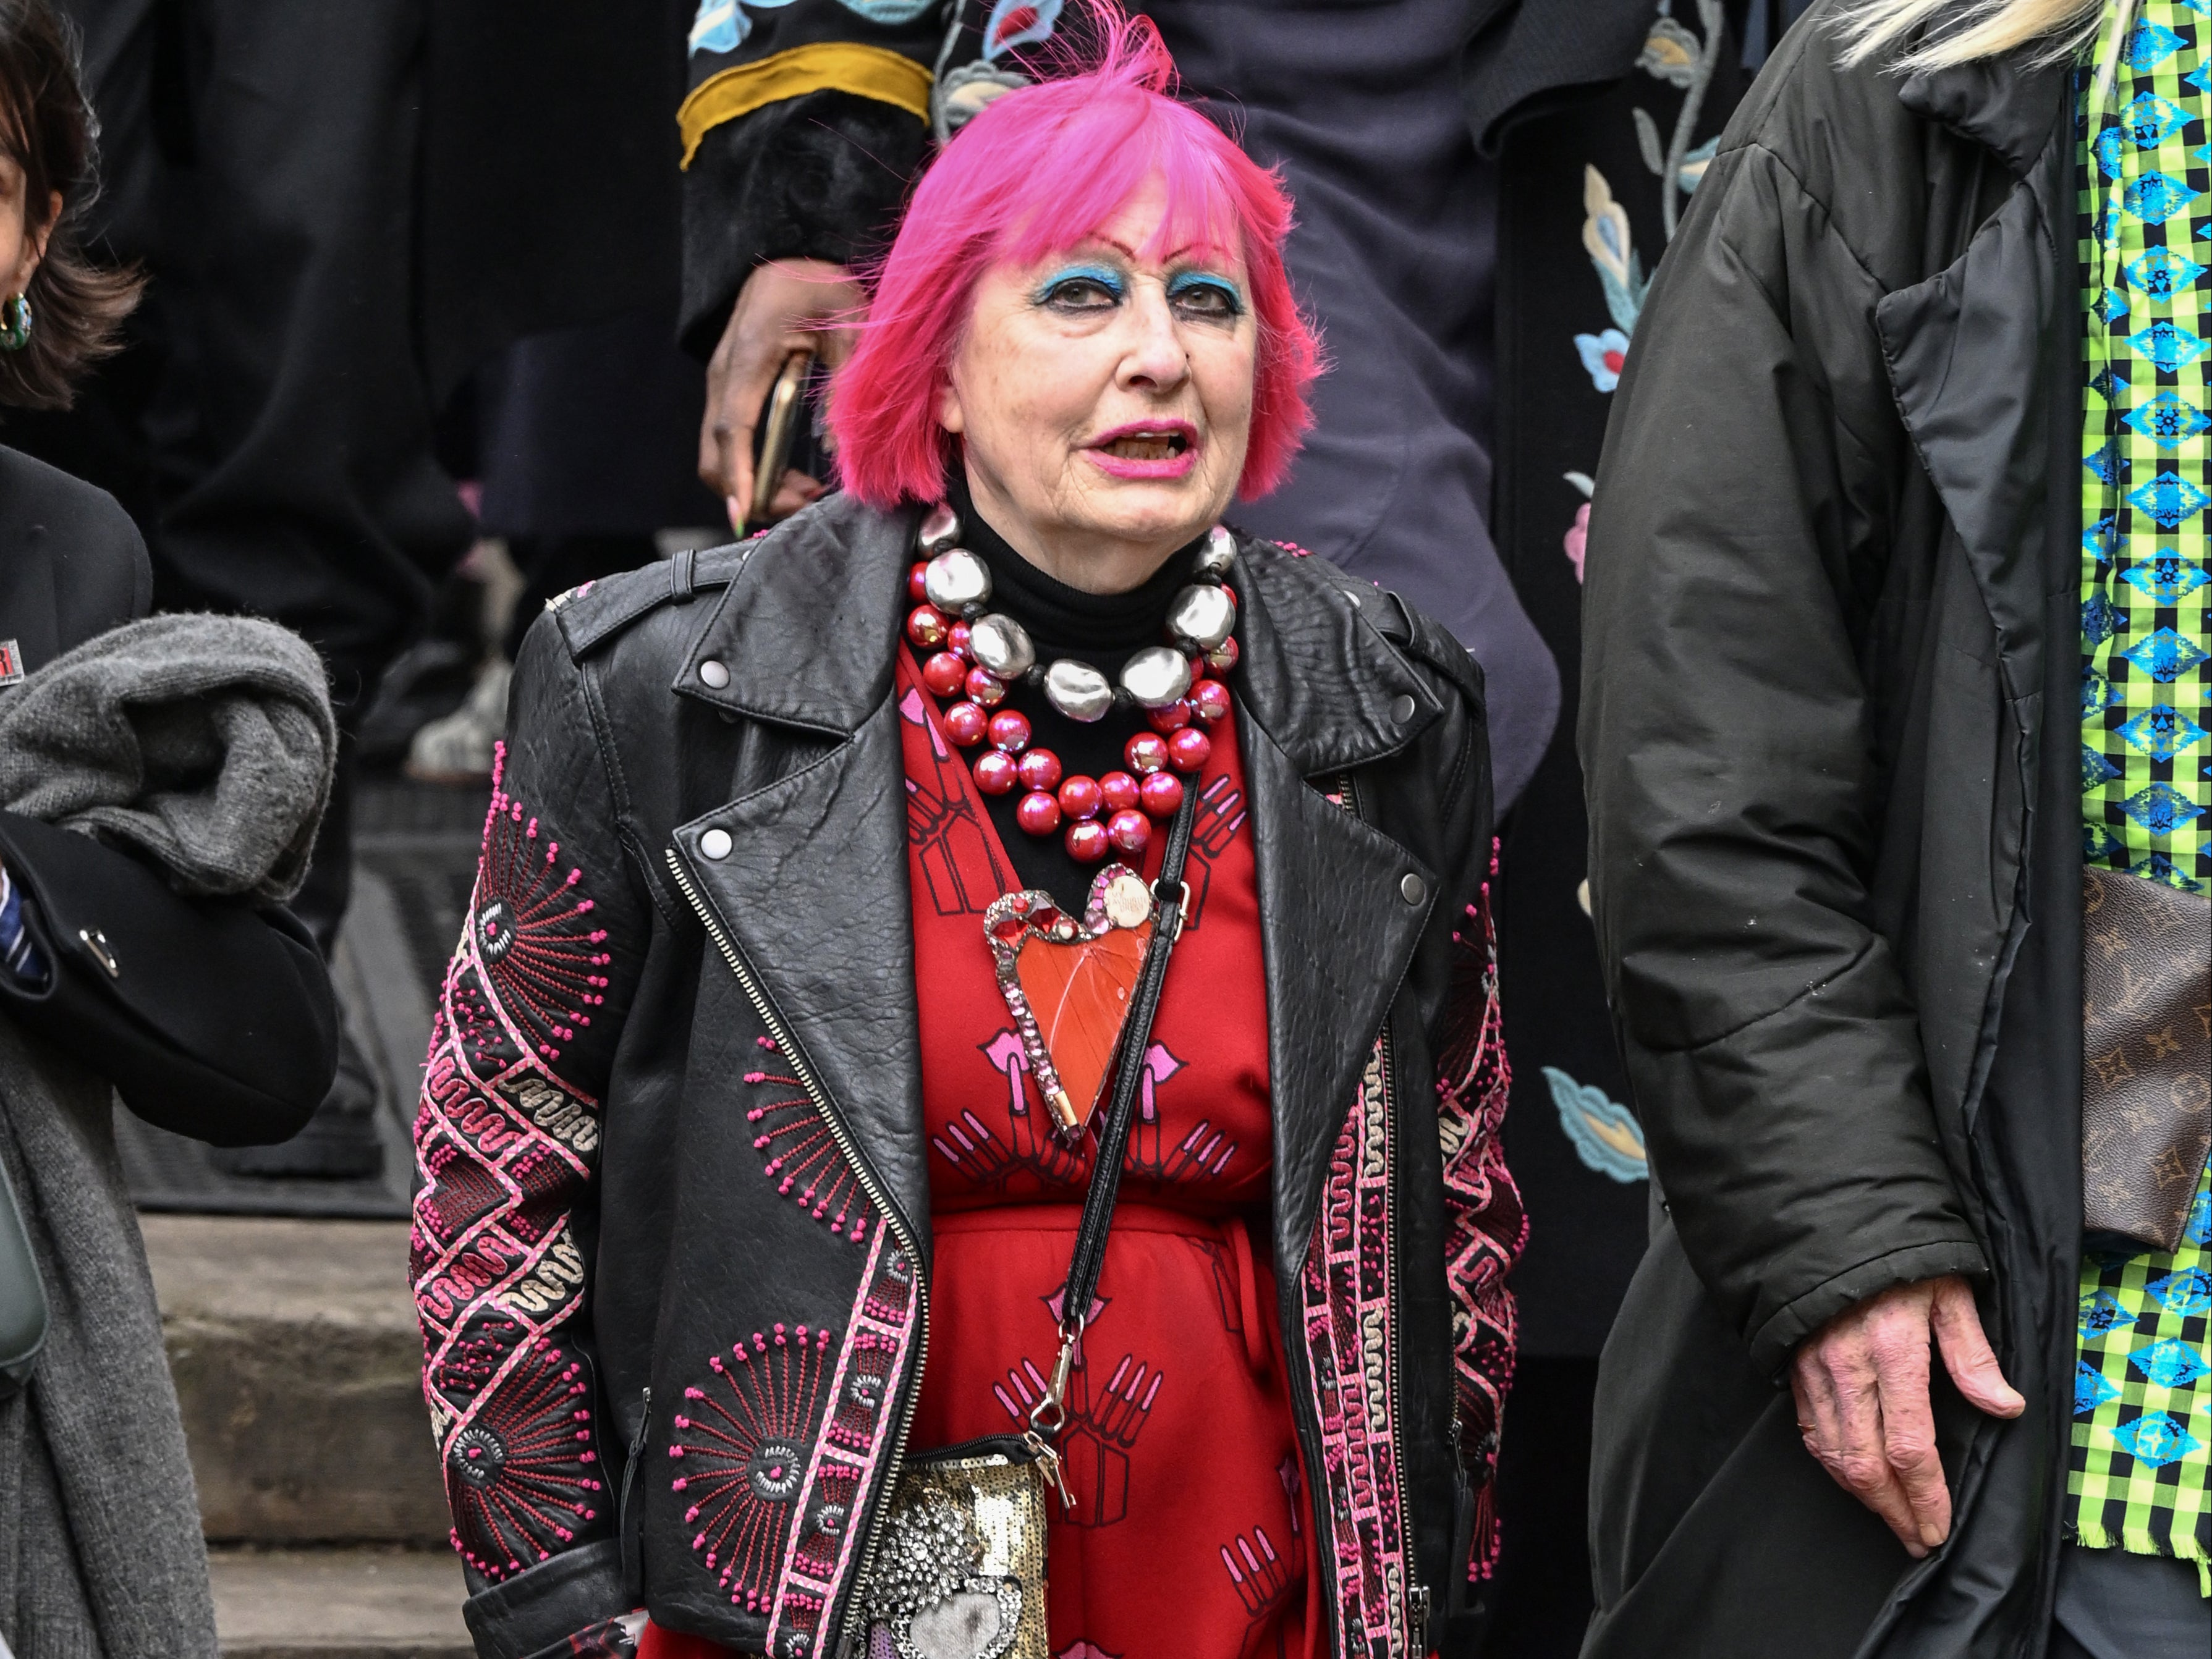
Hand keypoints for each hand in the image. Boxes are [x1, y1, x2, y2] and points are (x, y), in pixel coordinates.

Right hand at [698, 259, 862, 525]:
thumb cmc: (820, 283)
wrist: (789, 256)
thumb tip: (841, 447)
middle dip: (752, 492)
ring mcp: (722, 386)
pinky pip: (731, 445)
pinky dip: (754, 471)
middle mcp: (724, 376)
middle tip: (806, 502)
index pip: (733, 428)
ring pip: (718, 455)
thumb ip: (846, 380)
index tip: (747, 512)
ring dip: (755, 485)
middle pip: (715, 454)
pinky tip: (795, 476)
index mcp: (749, 356)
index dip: (739, 474)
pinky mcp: (731, 393)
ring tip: (807, 492)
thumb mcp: (849, 321)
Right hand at [1790, 1274, 2024, 1556]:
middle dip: (1894, 1512)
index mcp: (1892, 1351)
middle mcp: (1847, 1368)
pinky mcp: (1796, 1367)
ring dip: (1863, 1497)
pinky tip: (1853, 1478)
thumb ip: (1972, 1352)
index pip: (1908, 1446)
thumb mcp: (1948, 1291)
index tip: (1939, 1527)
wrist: (1825, 1223)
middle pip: (1865, 1464)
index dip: (1925, 1496)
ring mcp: (1815, 1370)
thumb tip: (2004, 1407)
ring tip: (1893, 1519)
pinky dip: (1832, 1465)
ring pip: (1833, 1454)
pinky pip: (1810, 1431)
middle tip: (1919, 1540)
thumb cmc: (1898, 1256)